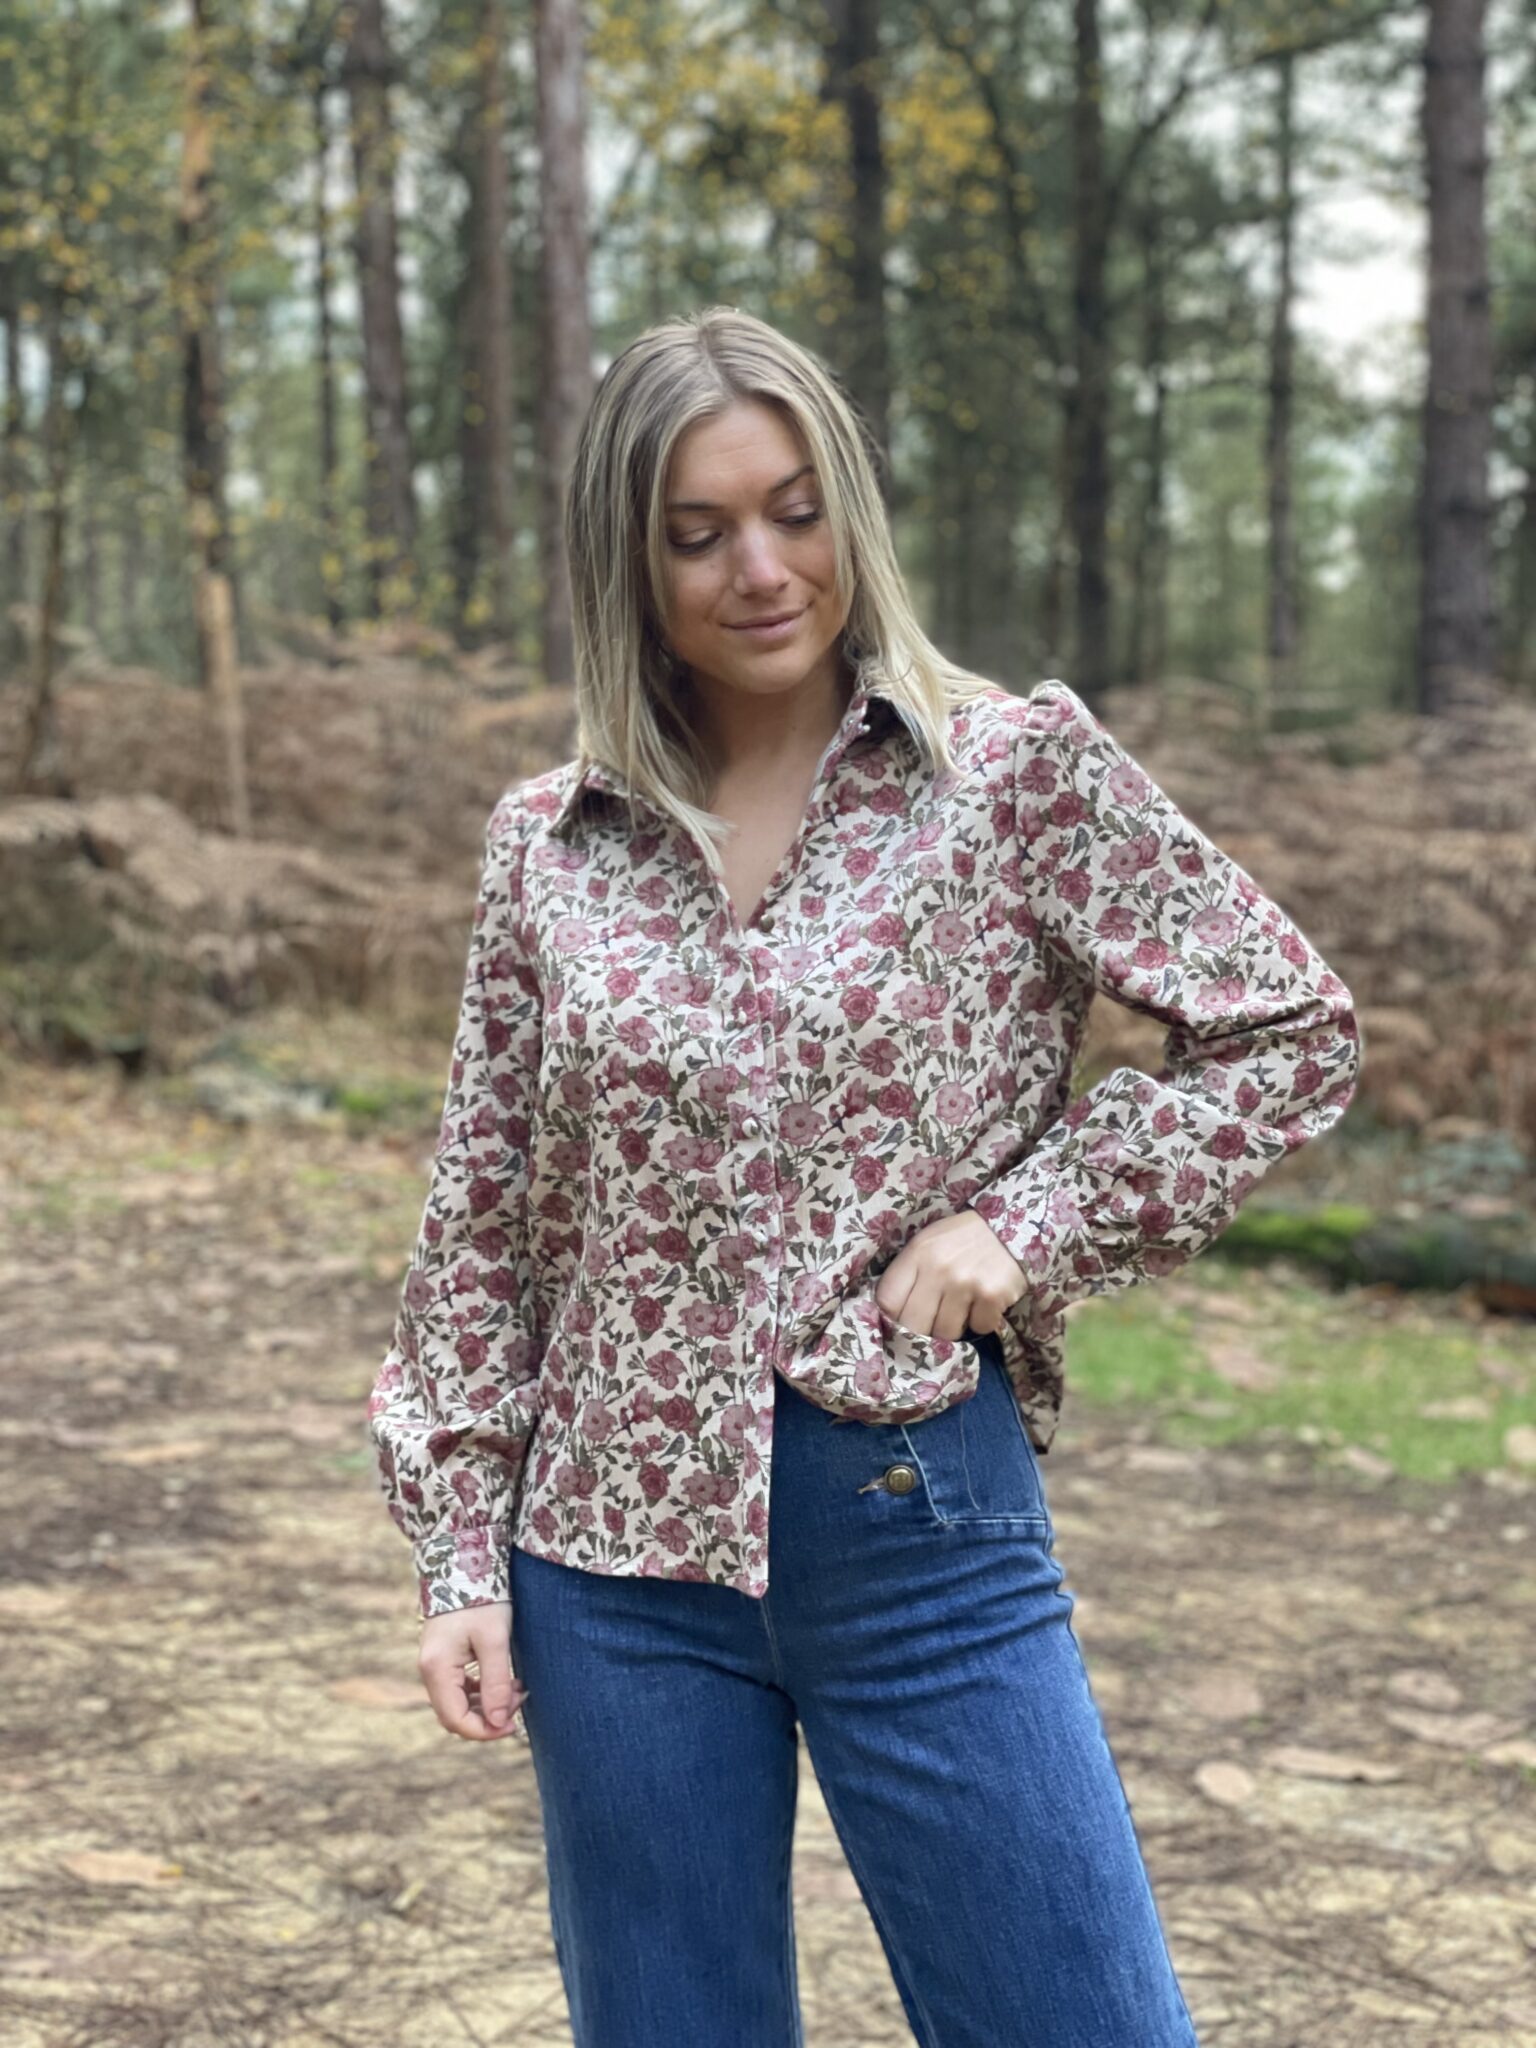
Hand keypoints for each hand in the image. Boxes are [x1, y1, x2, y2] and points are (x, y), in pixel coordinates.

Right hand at [418, 1600, 527, 1740]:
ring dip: (486, 1704)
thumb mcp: (495, 1641)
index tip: (513, 1725)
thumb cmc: (482, 1599)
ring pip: (457, 1703)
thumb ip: (496, 1683)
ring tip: (516, 1688)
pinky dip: (480, 1691)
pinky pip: (458, 1688)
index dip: (485, 1731)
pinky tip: (503, 1681)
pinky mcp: (442, 1657)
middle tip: (519, 1699)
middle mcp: (429, 1670)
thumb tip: (499, 1723)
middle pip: (454, 1715)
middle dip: (488, 1717)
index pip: (455, 1720)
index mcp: (437, 1669)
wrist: (465, 1564)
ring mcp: (433, 1664)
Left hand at [873, 1208, 1027, 1341]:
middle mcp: (938, 1268)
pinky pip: (979, 1328)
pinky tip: (985, 1303)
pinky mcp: (992, 1295)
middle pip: (913, 1324)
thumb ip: (908, 1274)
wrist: (1011, 1226)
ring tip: (962, 1306)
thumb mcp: (928, 1244)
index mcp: (917, 1252)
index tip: (903, 1318)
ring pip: (946, 1332)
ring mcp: (965, 1282)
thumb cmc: (962, 1239)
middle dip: (922, 1329)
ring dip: (954, 1327)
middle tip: (933, 1322)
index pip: (887, 1300)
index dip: (892, 1316)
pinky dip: (983, 1321)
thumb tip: (890, 1316)